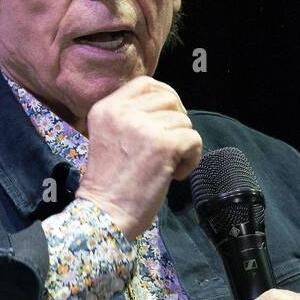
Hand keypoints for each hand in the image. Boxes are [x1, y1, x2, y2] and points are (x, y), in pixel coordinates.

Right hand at [74, 76, 201, 240]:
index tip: (166, 121)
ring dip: (183, 145)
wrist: (105, 215)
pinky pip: (194, 139)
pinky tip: (176, 175)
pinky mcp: (164, 145)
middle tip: (170, 147)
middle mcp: (123, 112)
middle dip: (177, 122)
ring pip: (184, 121)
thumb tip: (168, 109)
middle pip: (170, 99)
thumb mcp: (109, 137)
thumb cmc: (109, 185)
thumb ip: (131, 118)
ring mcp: (144, 127)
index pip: (146, 83)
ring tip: (168, 167)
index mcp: (107, 108)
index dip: (164, 98)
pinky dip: (192, 159)